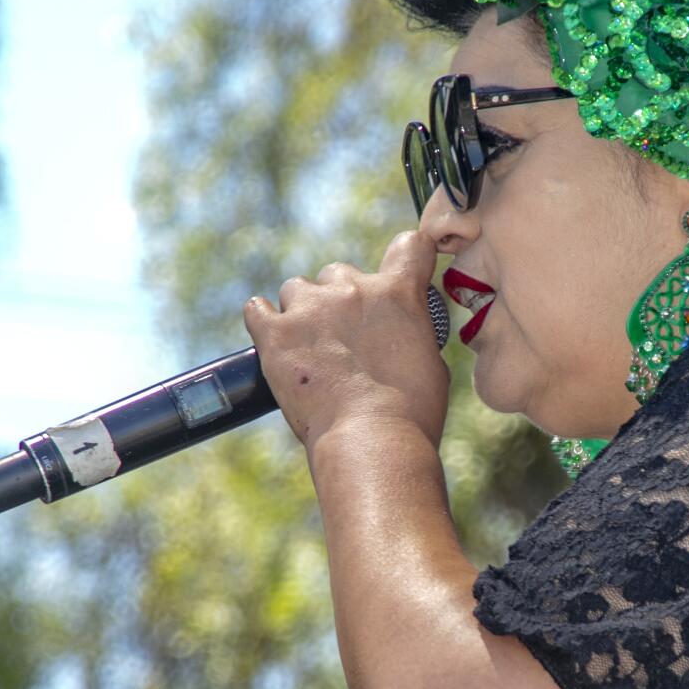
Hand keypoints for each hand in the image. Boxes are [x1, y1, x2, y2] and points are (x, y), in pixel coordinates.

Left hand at [243, 229, 449, 451]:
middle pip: (339, 272)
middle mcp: (352, 289)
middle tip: (345, 339)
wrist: (370, 442)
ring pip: (297, 288)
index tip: (403, 271)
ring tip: (309, 349)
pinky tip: (273, 341)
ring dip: (303, 311)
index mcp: (398, 294)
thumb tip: (402, 336)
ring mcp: (310, 309)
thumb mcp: (432, 364)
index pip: (410, 246)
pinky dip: (263, 322)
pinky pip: (256, 309)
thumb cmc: (411, 413)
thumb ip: (414, 333)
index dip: (408, 257)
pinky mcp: (275, 334)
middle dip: (341, 299)